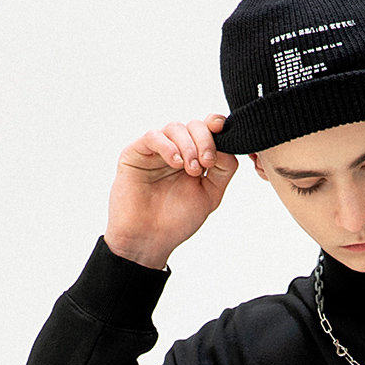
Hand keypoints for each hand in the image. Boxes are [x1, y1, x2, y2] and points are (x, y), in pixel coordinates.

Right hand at [103, 113, 238, 267]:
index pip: (208, 131)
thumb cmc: (177, 220)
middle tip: (206, 163)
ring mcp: (156, 151)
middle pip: (194, 126)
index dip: (216, 126)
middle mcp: (176, 150)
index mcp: (195, 158)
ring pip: (175, 128)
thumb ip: (223, 171)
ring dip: (188, 145)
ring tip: (191, 170)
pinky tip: (176, 163)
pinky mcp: (136, 153)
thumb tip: (228, 146)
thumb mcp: (210, 196)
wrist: (149, 238)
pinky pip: (153, 136)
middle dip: (205, 140)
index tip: (222, 131)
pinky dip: (168, 146)